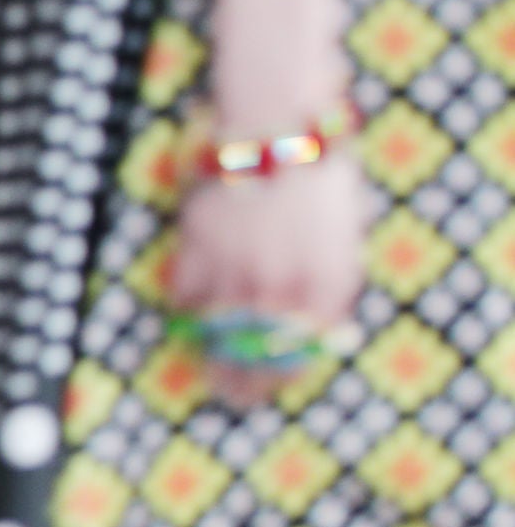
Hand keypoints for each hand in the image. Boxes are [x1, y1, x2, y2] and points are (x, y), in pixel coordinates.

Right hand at [165, 158, 366, 406]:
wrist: (280, 129)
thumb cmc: (320, 177)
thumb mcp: (341, 238)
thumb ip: (326, 283)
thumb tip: (307, 326)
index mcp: (329, 285)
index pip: (301, 354)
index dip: (281, 378)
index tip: (268, 390)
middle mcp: (283, 285)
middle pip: (254, 355)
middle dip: (241, 383)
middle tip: (232, 397)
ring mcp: (237, 268)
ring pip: (215, 331)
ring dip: (209, 356)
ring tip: (206, 370)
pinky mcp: (198, 246)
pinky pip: (184, 294)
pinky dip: (185, 307)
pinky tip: (189, 315)